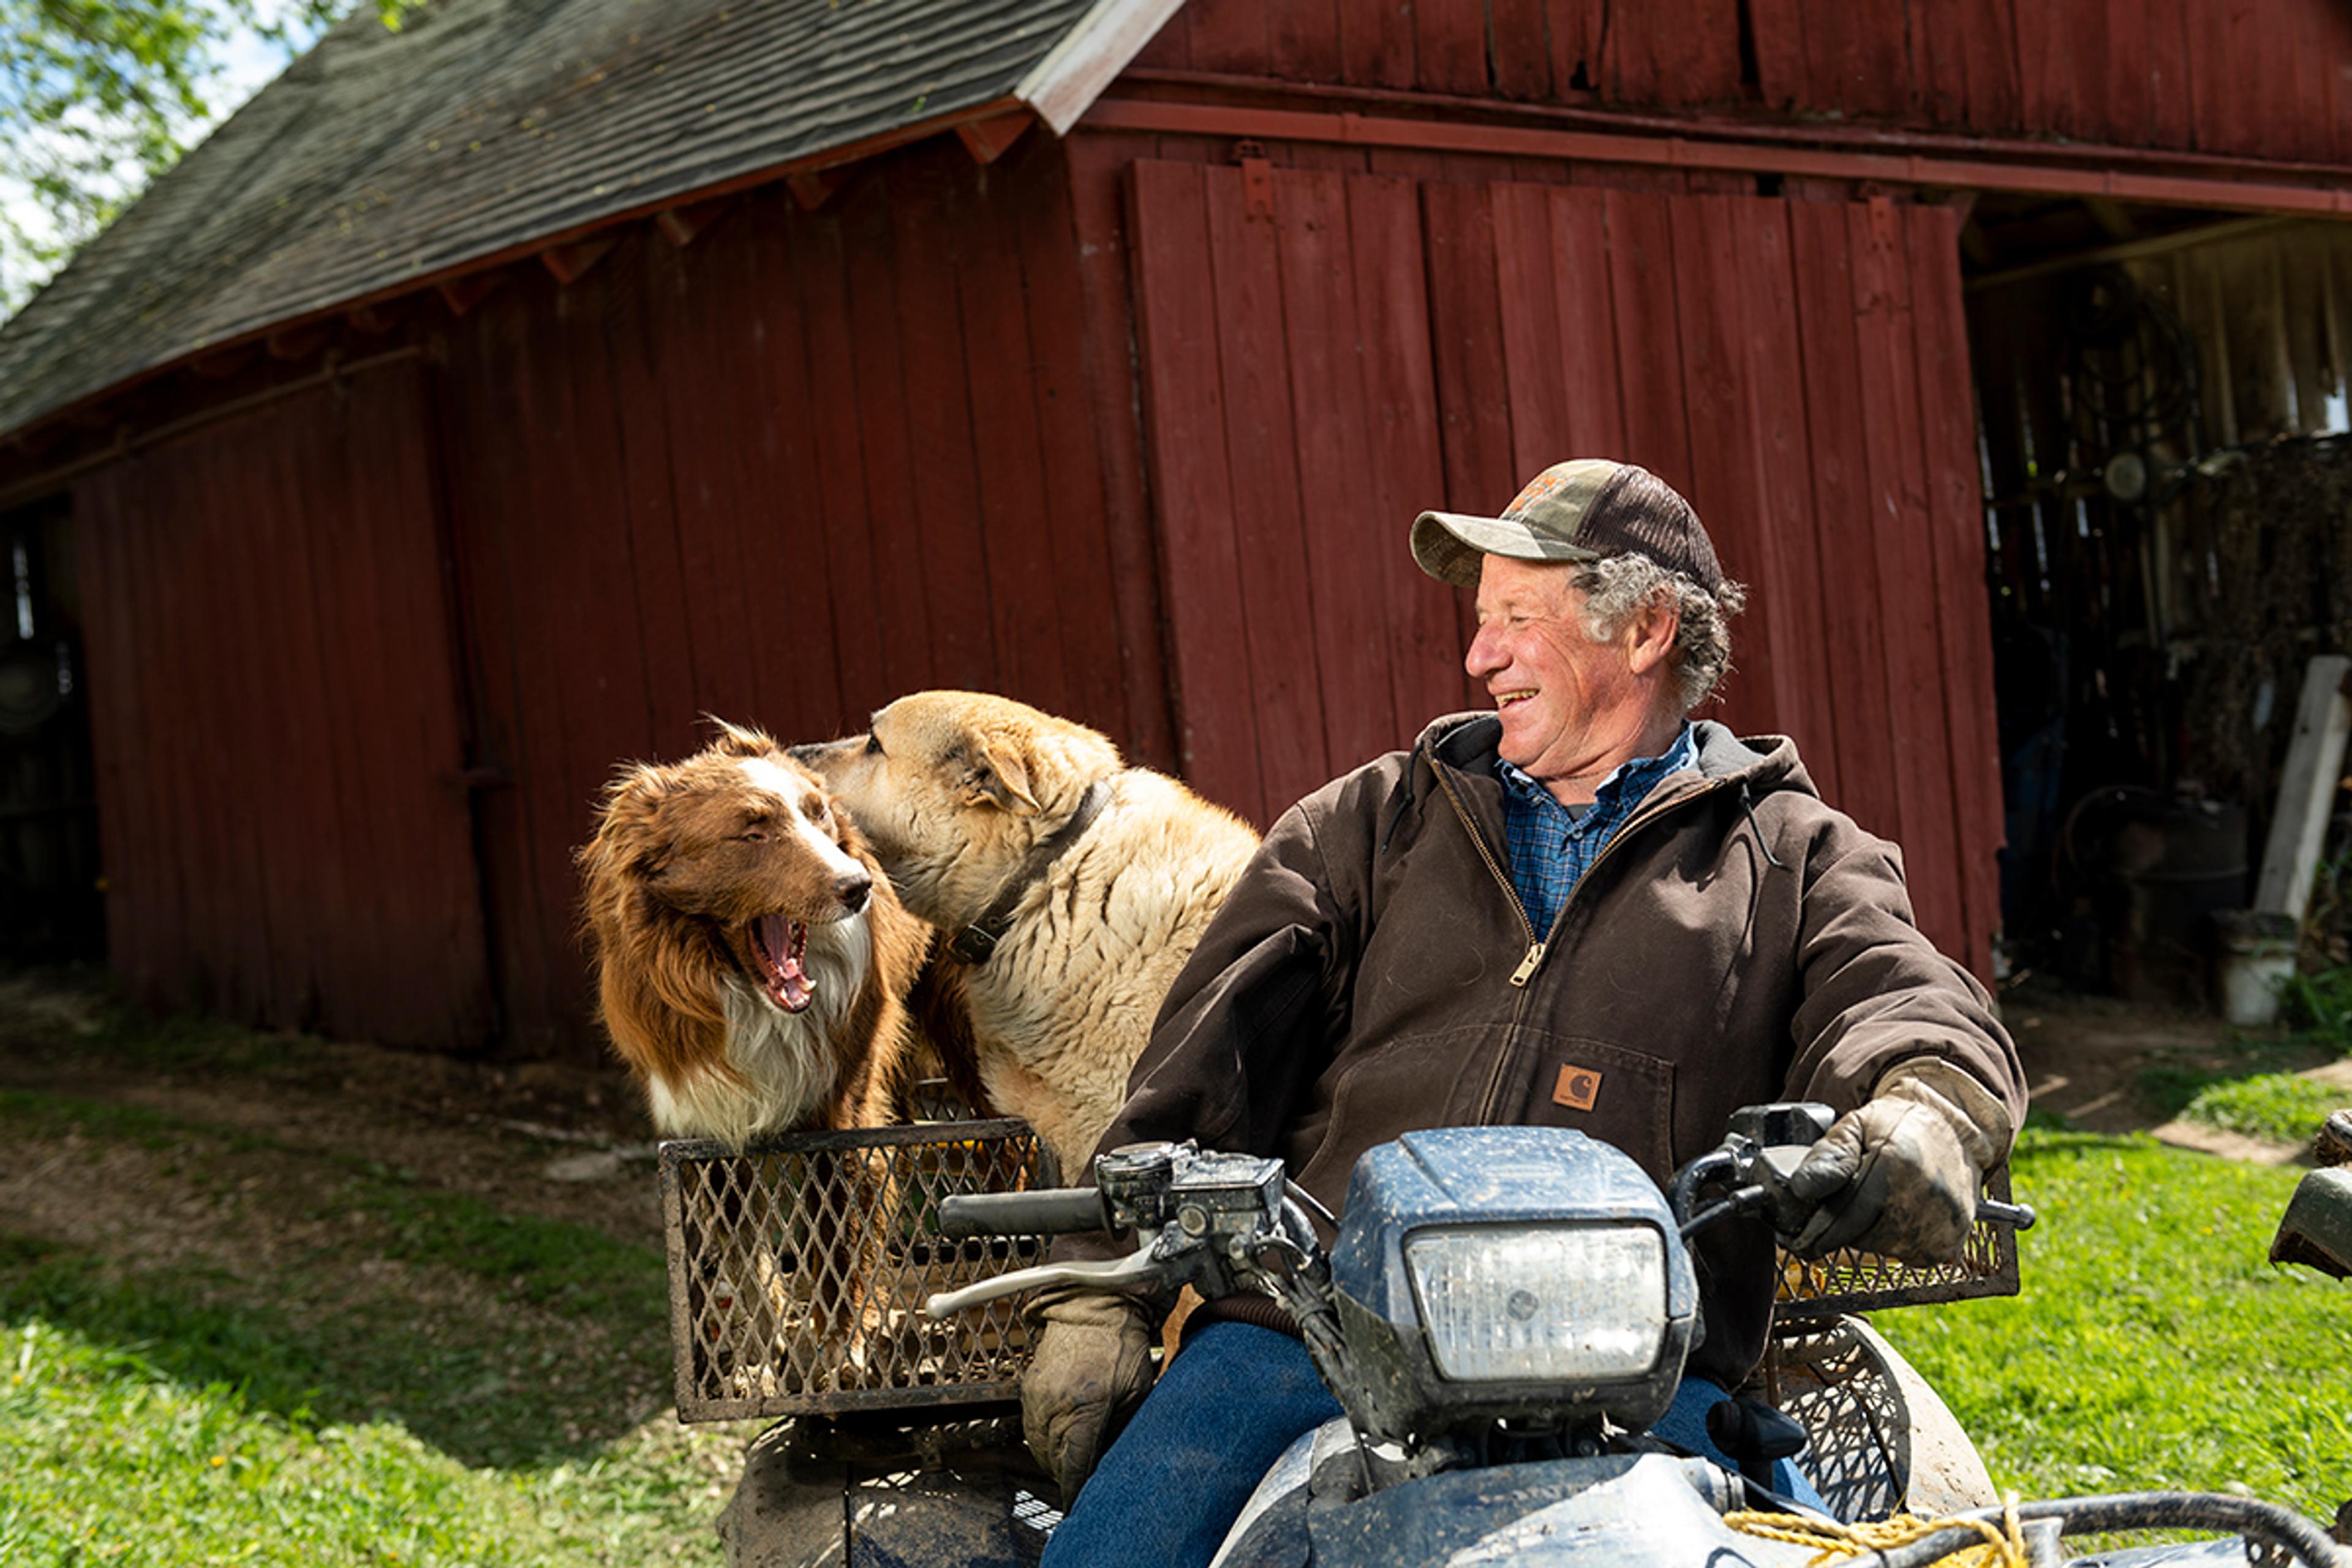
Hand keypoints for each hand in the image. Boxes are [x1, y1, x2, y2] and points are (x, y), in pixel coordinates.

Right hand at [1020, 1287, 1158, 1504]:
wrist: (1091, 1307)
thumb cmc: (1122, 1347)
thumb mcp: (1137, 1391)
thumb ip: (1124, 1429)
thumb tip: (1115, 1464)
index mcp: (1086, 1407)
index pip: (1074, 1466)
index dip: (1076, 1491)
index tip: (1079, 1507)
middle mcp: (1054, 1405)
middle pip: (1053, 1463)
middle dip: (1068, 1476)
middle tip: (1086, 1479)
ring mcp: (1036, 1397)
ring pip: (1038, 1449)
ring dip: (1055, 1460)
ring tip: (1076, 1457)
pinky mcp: (1027, 1389)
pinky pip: (1031, 1428)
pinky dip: (1045, 1439)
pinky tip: (1063, 1434)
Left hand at [1785, 1059, 2011, 1265]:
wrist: (1954, 1130)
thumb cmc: (1898, 1126)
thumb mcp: (1856, 1124)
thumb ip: (1827, 1155)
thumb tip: (1800, 1187)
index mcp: (1894, 1164)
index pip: (1844, 1215)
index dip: (1814, 1231)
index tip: (1793, 1238)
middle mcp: (1922, 1196)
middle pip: (1859, 1235)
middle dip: (1837, 1230)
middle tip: (1833, 1213)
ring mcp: (1941, 1223)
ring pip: (1881, 1248)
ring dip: (1867, 1234)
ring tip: (1873, 1204)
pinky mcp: (1950, 1243)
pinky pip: (1906, 1256)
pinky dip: (1894, 1241)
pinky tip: (1897, 1216)